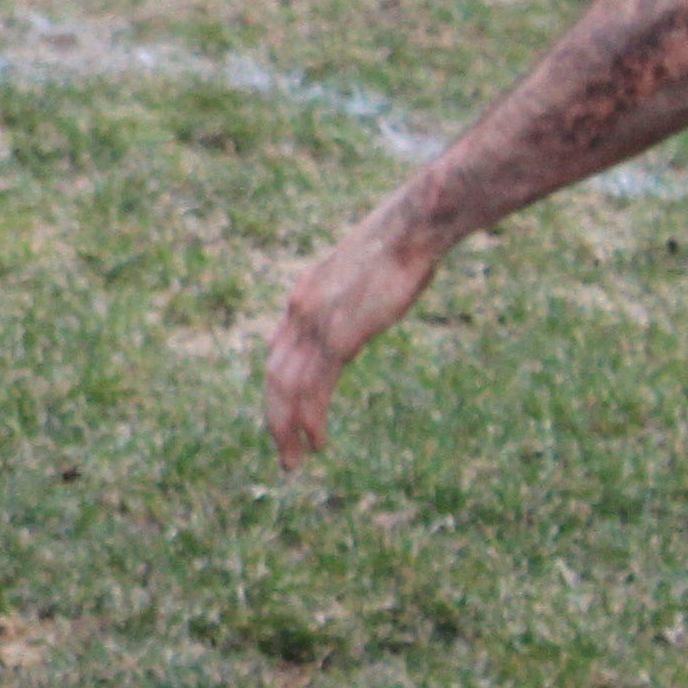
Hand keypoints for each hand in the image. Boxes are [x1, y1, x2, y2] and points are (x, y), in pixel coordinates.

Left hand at [263, 210, 446, 464]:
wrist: (412, 226)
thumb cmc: (400, 244)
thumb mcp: (362, 271)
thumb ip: (351, 295)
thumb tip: (362, 305)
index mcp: (304, 294)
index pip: (279, 351)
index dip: (281, 387)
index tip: (288, 413)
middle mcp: (299, 311)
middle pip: (274, 376)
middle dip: (276, 418)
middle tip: (285, 452)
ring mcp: (315, 324)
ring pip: (287, 389)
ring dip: (286, 429)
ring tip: (294, 460)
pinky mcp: (337, 336)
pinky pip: (314, 388)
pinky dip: (310, 419)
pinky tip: (316, 442)